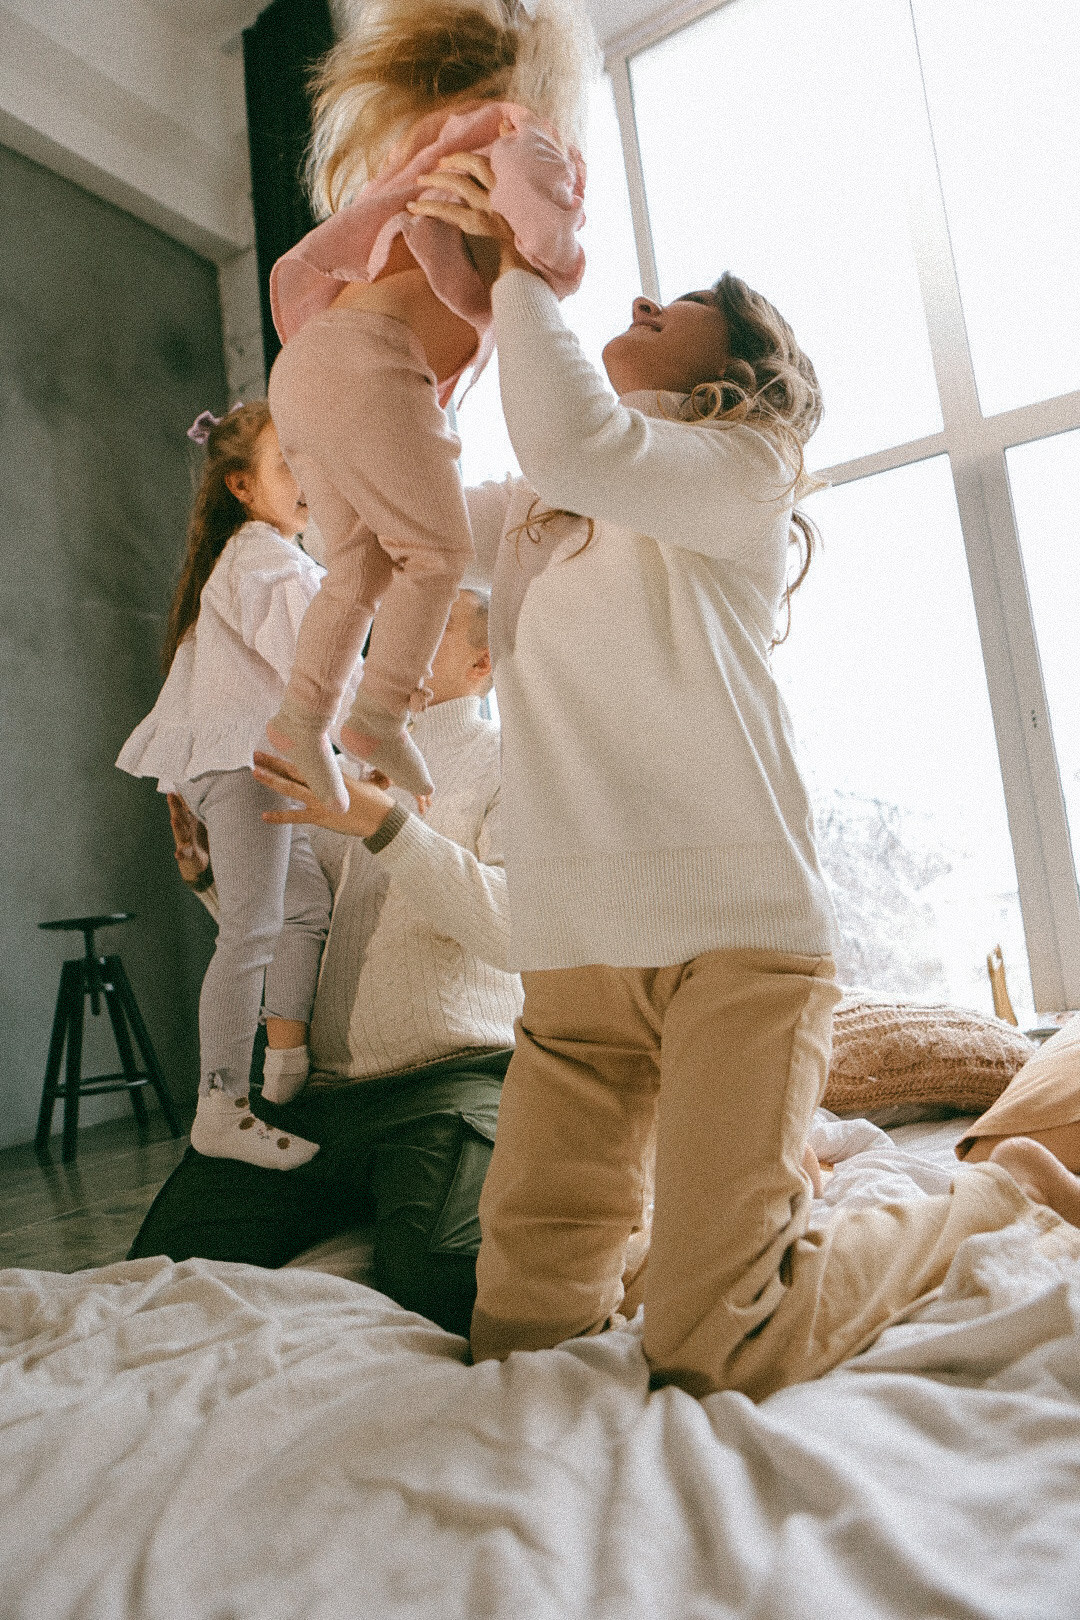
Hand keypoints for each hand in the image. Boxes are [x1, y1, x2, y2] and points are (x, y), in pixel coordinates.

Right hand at [166, 792, 209, 884]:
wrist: (197, 865)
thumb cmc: (199, 840)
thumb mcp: (199, 824)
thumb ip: (198, 809)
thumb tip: (198, 791)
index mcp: (189, 822)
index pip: (183, 807)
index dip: (181, 797)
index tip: (178, 783)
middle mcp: (185, 831)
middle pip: (180, 817)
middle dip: (175, 806)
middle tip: (170, 795)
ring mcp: (185, 843)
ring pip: (180, 834)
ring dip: (177, 827)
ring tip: (173, 819)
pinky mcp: (189, 856)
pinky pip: (184, 855)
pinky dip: (181, 854)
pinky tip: (177, 853)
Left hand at [253, 751, 397, 839]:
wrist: (383, 819)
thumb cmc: (380, 801)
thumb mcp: (374, 782)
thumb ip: (369, 777)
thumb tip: (380, 774)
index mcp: (335, 774)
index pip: (311, 761)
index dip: (295, 752)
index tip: (282, 743)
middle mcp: (324, 785)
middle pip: (295, 770)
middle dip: (274, 761)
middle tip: (257, 754)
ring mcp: (320, 800)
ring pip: (290, 788)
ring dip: (272, 780)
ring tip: (255, 772)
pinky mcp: (320, 817)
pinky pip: (295, 816)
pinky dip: (279, 816)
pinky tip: (264, 815)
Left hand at [406, 151, 532, 279]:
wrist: (522, 278)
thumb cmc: (521, 261)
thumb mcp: (517, 227)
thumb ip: (501, 213)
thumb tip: (479, 209)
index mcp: (514, 195)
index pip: (492, 166)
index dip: (473, 160)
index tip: (459, 160)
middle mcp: (503, 195)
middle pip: (476, 164)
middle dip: (455, 159)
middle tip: (439, 164)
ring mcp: (489, 208)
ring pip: (457, 181)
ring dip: (435, 178)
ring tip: (420, 181)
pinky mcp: (475, 224)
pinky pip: (445, 209)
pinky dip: (426, 206)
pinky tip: (413, 207)